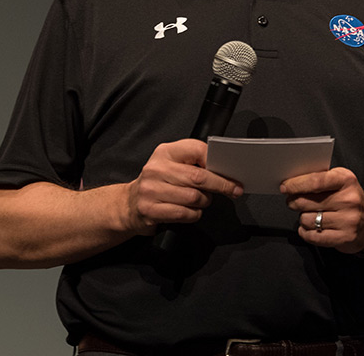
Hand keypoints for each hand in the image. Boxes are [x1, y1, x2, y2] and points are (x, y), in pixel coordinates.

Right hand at [125, 139, 242, 234]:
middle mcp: (156, 169)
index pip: (197, 150)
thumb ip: (194, 163)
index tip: (230, 171)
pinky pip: (184, 214)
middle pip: (199, 177)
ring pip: (194, 197)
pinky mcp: (150, 210)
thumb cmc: (159, 183)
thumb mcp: (172, 164)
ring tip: (201, 200)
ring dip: (204, 202)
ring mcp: (151, 190)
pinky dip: (194, 214)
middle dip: (221, 185)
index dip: (216, 161)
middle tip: (234, 190)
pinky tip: (191, 211)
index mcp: (165, 152)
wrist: (129, 204)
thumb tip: (224, 171)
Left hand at [281, 167, 363, 253]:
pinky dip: (305, 232)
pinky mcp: (345, 238)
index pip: (315, 181)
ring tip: (310, 215)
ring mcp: (348, 220)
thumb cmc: (348, 199)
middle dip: (294, 202)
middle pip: (306, 201)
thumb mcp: (340, 181)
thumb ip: (319, 179)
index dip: (296, 185)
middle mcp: (348, 200)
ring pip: (307, 219)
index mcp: (346, 180)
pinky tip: (310, 228)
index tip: (285, 187)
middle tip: (293, 202)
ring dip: (302, 218)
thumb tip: (291, 182)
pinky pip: (313, 236)